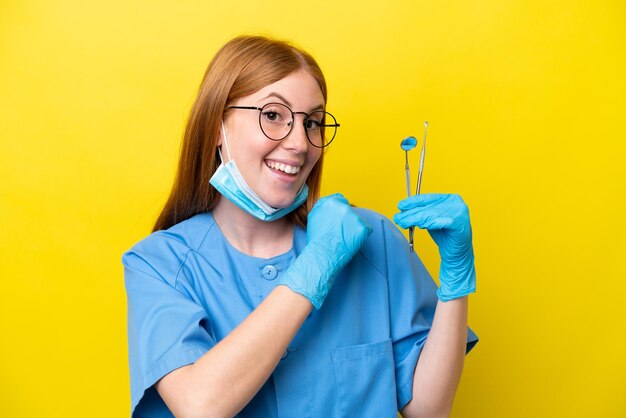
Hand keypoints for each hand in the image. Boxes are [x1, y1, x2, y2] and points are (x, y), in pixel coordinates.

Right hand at [279, 193, 371, 308]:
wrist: (321, 255)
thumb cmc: (316, 239)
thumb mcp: (314, 217)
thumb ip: (323, 207)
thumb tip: (330, 202)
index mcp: (331, 202)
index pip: (341, 201)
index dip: (340, 213)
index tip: (338, 222)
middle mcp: (343, 207)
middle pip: (351, 211)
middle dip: (348, 221)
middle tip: (340, 233)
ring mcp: (354, 217)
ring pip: (359, 220)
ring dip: (354, 228)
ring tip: (344, 239)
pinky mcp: (362, 228)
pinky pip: (367, 230)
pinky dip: (362, 236)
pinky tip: (351, 242)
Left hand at [393, 194, 475, 300]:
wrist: (458, 253)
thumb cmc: (444, 235)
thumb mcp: (430, 220)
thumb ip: (421, 213)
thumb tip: (402, 210)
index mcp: (450, 198)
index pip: (428, 197)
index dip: (412, 201)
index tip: (400, 205)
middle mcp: (456, 202)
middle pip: (428, 206)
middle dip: (411, 213)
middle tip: (398, 218)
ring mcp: (460, 212)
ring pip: (431, 214)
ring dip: (415, 219)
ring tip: (404, 223)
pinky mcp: (460, 224)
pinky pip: (441, 222)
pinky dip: (429, 223)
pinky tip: (421, 225)